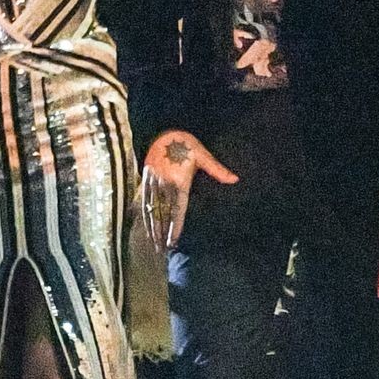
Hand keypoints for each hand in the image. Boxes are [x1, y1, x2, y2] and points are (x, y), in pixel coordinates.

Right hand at [140, 132, 237, 250]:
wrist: (162, 129)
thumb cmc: (185, 143)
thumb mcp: (202, 154)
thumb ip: (217, 169)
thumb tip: (235, 179)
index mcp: (180, 180)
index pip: (178, 208)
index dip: (175, 225)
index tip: (174, 240)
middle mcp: (165, 183)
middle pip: (163, 212)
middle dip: (162, 231)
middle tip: (161, 249)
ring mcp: (153, 181)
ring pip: (152, 207)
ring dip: (152, 226)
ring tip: (153, 242)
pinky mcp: (146, 178)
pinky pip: (143, 198)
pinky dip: (143, 212)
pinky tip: (143, 223)